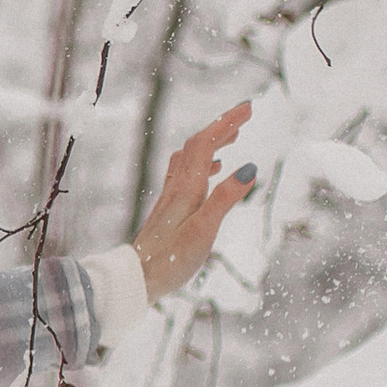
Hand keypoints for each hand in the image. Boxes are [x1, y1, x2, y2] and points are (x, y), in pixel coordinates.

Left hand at [131, 101, 257, 299]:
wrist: (135, 279)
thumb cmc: (170, 260)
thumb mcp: (204, 230)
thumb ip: (226, 199)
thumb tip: (250, 168)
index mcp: (187, 188)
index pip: (205, 143)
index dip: (225, 122)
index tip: (248, 107)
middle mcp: (176, 187)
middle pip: (197, 145)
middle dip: (221, 126)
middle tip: (245, 114)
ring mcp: (170, 197)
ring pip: (190, 158)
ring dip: (211, 142)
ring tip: (232, 137)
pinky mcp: (168, 209)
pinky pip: (185, 174)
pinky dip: (203, 163)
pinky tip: (213, 171)